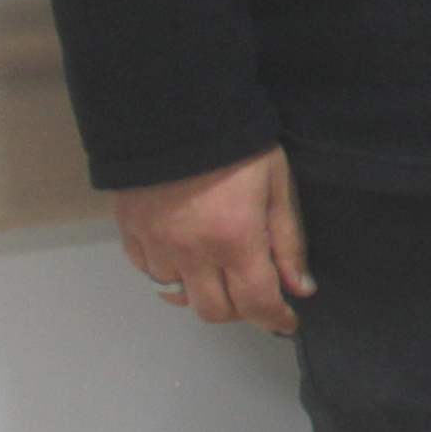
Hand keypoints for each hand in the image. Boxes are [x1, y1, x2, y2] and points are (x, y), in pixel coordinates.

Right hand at [116, 147, 308, 337]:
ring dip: (202, 291)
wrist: (174, 110)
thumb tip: (300, 288)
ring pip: (178, 296)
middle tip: (253, 292)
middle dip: (239, 310)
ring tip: (218, 270)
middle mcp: (191, 253)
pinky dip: (169, 273)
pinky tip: (184, 255)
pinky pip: (149, 272)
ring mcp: (155, 245)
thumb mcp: (277, 186)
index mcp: (234, 241)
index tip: (285, 321)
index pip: (255, 304)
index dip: (274, 318)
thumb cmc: (238, 145)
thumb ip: (288, 241)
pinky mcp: (129, 232)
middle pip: (213, 311)